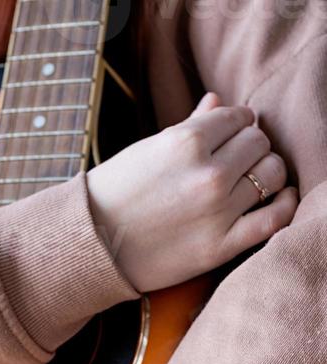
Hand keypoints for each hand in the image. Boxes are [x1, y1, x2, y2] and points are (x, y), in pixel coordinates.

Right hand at [87, 92, 297, 291]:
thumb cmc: (115, 194)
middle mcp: (208, 173)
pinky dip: (285, 204)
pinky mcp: (221, 246)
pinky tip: (282, 198)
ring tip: (254, 179)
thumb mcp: (147, 150)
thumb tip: (219, 102)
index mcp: (187, 141)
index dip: (237, 124)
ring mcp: (217, 211)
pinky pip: (274, 219)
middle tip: (239, 159)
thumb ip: (189, 126)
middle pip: (259, 144)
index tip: (231, 136)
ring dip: (267, 172)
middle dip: (252, 147)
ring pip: (271, 175)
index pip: (239, 118)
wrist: (92, 246)